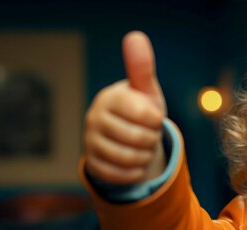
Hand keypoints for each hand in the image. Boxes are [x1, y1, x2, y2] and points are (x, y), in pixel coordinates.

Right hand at [83, 31, 166, 184]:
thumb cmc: (139, 110)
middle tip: (148, 134)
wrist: (125, 137)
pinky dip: (134, 172)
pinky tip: (136, 164)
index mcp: (110, 98)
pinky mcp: (93, 164)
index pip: (144, 114)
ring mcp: (90, 142)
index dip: (156, 120)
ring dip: (145, 157)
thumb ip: (141, 68)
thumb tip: (135, 36)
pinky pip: (120, 175)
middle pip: (138, 139)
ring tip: (143, 148)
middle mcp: (95, 118)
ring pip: (129, 159)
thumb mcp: (145, 91)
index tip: (154, 117)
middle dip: (152, 140)